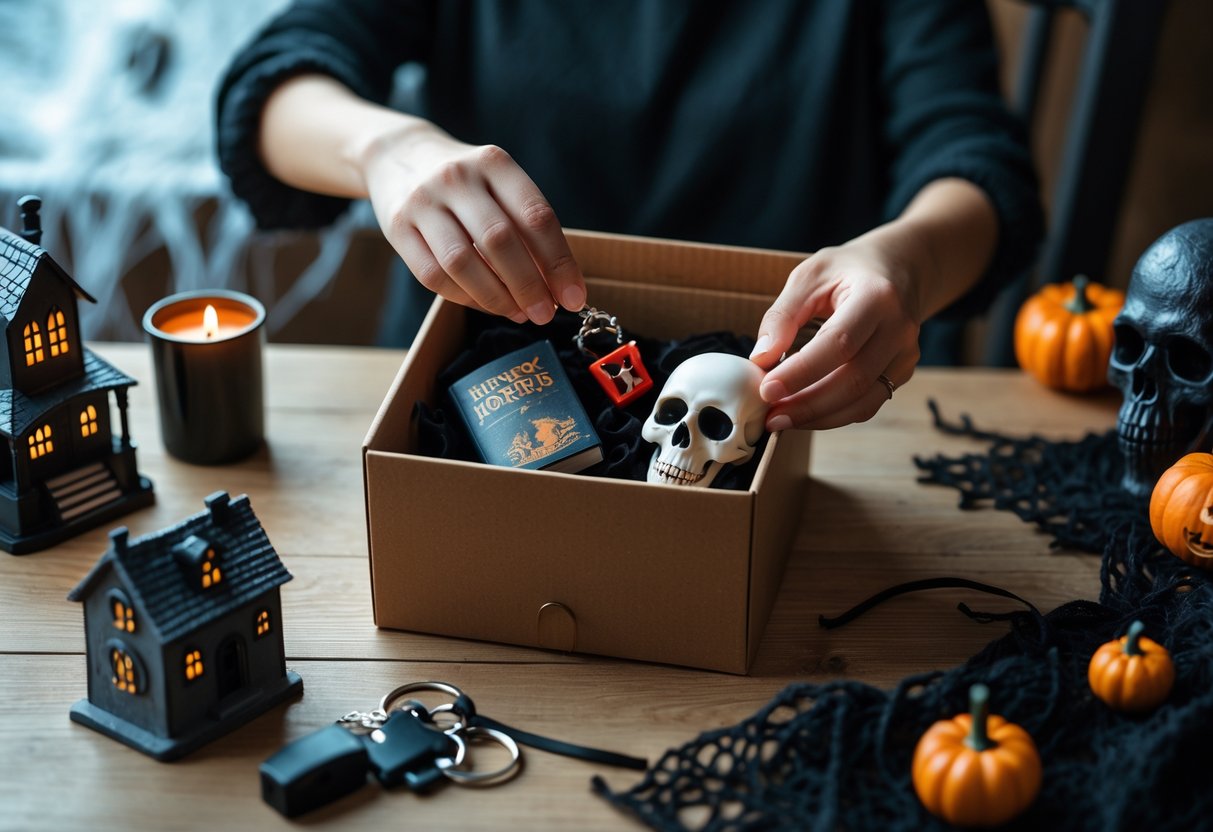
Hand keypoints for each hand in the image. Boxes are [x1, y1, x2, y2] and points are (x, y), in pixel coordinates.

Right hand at [361, 125, 585, 323]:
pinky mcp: (397, 227)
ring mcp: (423, 201)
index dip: (559, 263)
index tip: (574, 297)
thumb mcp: (499, 185)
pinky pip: (434, 275)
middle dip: (529, 286)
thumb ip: (526, 228)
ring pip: (463, 262)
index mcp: (494, 163)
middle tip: (546, 314)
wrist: (399, 156)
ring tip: (518, 314)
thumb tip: (557, 287)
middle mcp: (457, 177)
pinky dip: (465, 298)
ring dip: (496, 297)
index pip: (535, 217)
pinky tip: (485, 304)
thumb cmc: (467, 184)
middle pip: (500, 241)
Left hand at [749, 229, 924, 430]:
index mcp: (877, 297)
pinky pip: (867, 404)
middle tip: (769, 414)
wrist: (898, 268)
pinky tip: (804, 413)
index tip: (767, 389)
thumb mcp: (809, 276)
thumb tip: (760, 359)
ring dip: (818, 417)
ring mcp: (905, 354)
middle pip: (853, 381)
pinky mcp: (902, 372)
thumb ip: (783, 315)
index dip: (801, 372)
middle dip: (807, 404)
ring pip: (863, 402)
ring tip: (781, 419)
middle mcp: (899, 329)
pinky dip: (833, 415)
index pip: (838, 343)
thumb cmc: (848, 270)